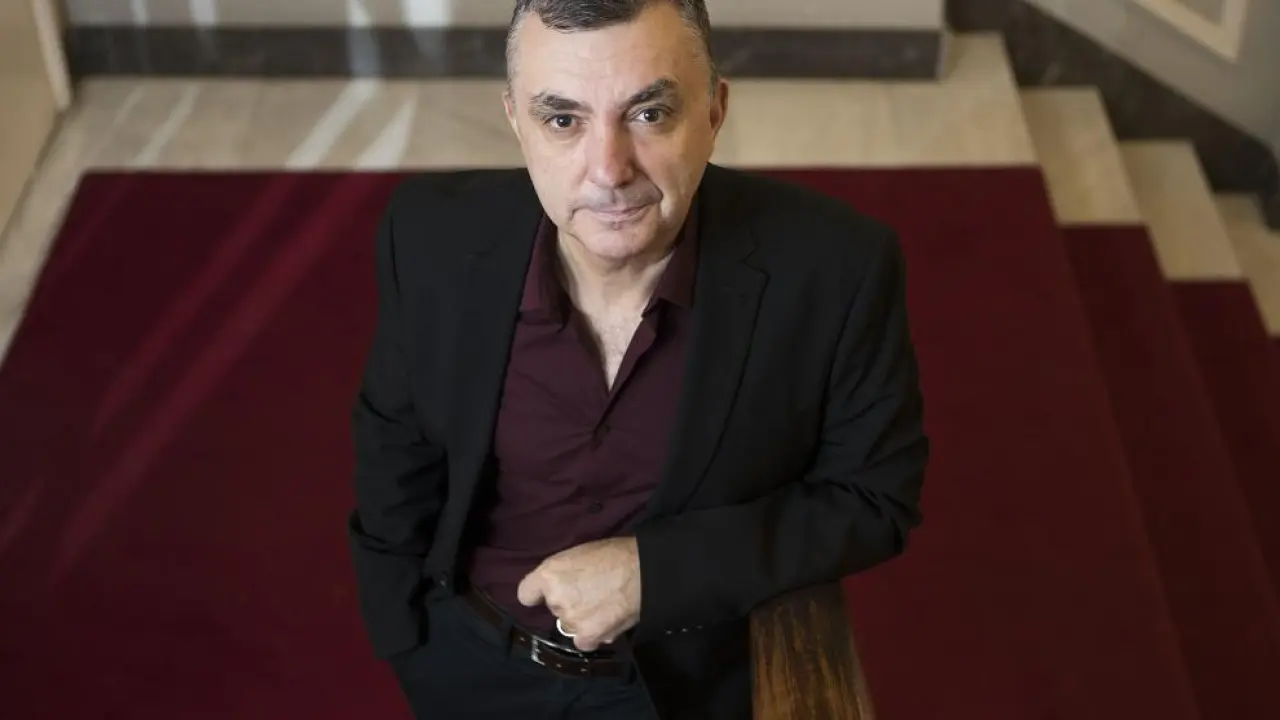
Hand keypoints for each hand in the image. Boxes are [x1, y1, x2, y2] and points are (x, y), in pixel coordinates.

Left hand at [516, 536, 641, 651]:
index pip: (526, 593)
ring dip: (582, 619)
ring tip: (604, 605)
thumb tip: (562, 585)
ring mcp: (571, 620)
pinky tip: (606, 620)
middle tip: (590, 591)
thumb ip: (563, 572)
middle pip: (554, 607)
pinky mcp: (587, 636)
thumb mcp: (580, 553)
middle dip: (568, 601)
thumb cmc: (615, 555)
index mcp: (549, 573)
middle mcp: (555, 599)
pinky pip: (582, 641)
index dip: (538, 593)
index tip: (546, 593)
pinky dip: (593, 634)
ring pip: (569, 624)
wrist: (644, 572)